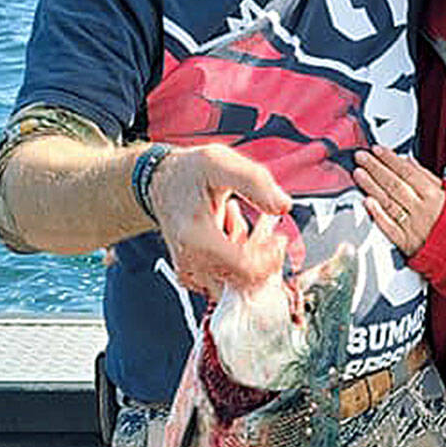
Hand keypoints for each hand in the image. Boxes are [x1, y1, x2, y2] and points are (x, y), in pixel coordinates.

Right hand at [148, 144, 290, 292]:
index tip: (278, 238)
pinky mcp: (193, 276)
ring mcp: (190, 272)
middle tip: (259, 226)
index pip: (246, 270)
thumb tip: (283, 206)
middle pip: (243, 283)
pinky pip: (226, 283)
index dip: (271, 259)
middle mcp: (190, 261)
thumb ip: (254, 181)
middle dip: (259, 257)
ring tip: (236, 224)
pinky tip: (229, 236)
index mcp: (196, 237)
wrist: (162, 181)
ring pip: (236, 286)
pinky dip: (236, 263)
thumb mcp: (221, 161)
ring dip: (247, 258)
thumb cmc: (189, 171)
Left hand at [353, 146, 444, 255]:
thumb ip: (426, 177)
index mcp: (434, 196)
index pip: (408, 172)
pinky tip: (367, 202)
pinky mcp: (406, 242)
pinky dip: (377, 214)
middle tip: (361, 157)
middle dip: (376, 168)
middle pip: (395, 185)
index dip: (390, 160)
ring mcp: (413, 226)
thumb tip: (408, 161)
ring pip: (388, 203)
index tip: (377, 150)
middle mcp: (422, 210)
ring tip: (359, 173)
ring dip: (371, 187)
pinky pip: (389, 227)